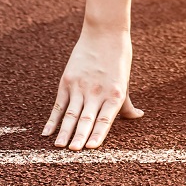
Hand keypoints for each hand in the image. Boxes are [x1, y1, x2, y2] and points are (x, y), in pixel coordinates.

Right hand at [41, 25, 143, 149]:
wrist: (104, 33)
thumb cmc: (118, 58)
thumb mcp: (125, 81)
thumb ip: (127, 103)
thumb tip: (138, 116)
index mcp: (115, 94)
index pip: (105, 119)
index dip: (98, 134)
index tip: (92, 148)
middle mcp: (97, 92)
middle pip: (86, 118)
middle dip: (79, 136)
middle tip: (72, 152)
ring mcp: (80, 86)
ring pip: (70, 113)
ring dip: (64, 131)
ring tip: (59, 146)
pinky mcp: (67, 80)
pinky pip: (58, 104)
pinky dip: (52, 119)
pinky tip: (47, 132)